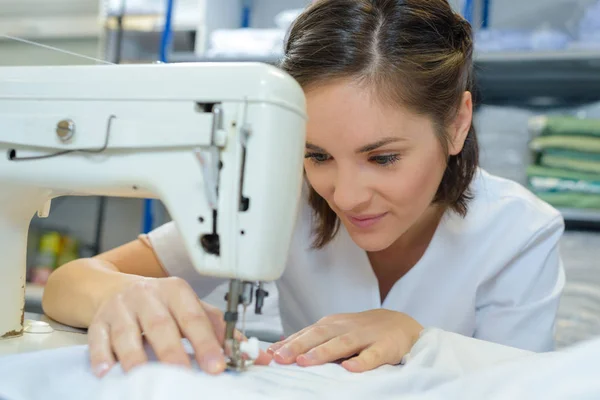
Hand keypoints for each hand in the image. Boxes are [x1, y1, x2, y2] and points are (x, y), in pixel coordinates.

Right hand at [87, 277, 270, 376]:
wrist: (115, 289)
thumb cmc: (160, 303)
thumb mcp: (191, 308)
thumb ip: (220, 331)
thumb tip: (254, 355)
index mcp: (176, 291)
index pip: (194, 317)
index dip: (206, 342)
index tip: (217, 365)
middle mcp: (147, 296)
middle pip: (161, 325)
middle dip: (174, 353)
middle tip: (185, 377)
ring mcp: (120, 309)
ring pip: (127, 333)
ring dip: (137, 359)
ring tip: (147, 379)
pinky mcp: (98, 322)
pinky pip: (98, 340)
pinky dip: (102, 357)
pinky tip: (108, 373)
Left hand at [267, 309, 422, 372]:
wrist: (401, 324)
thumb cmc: (363, 331)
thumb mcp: (337, 331)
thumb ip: (313, 339)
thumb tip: (280, 349)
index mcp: (333, 324)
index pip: (308, 332)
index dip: (289, 342)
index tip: (270, 353)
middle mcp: (346, 327)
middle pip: (320, 335)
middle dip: (299, 345)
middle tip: (281, 357)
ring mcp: (366, 336)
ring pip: (343, 343)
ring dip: (323, 352)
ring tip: (306, 361)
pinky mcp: (385, 347)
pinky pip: (373, 355)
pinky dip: (362, 361)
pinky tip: (351, 368)